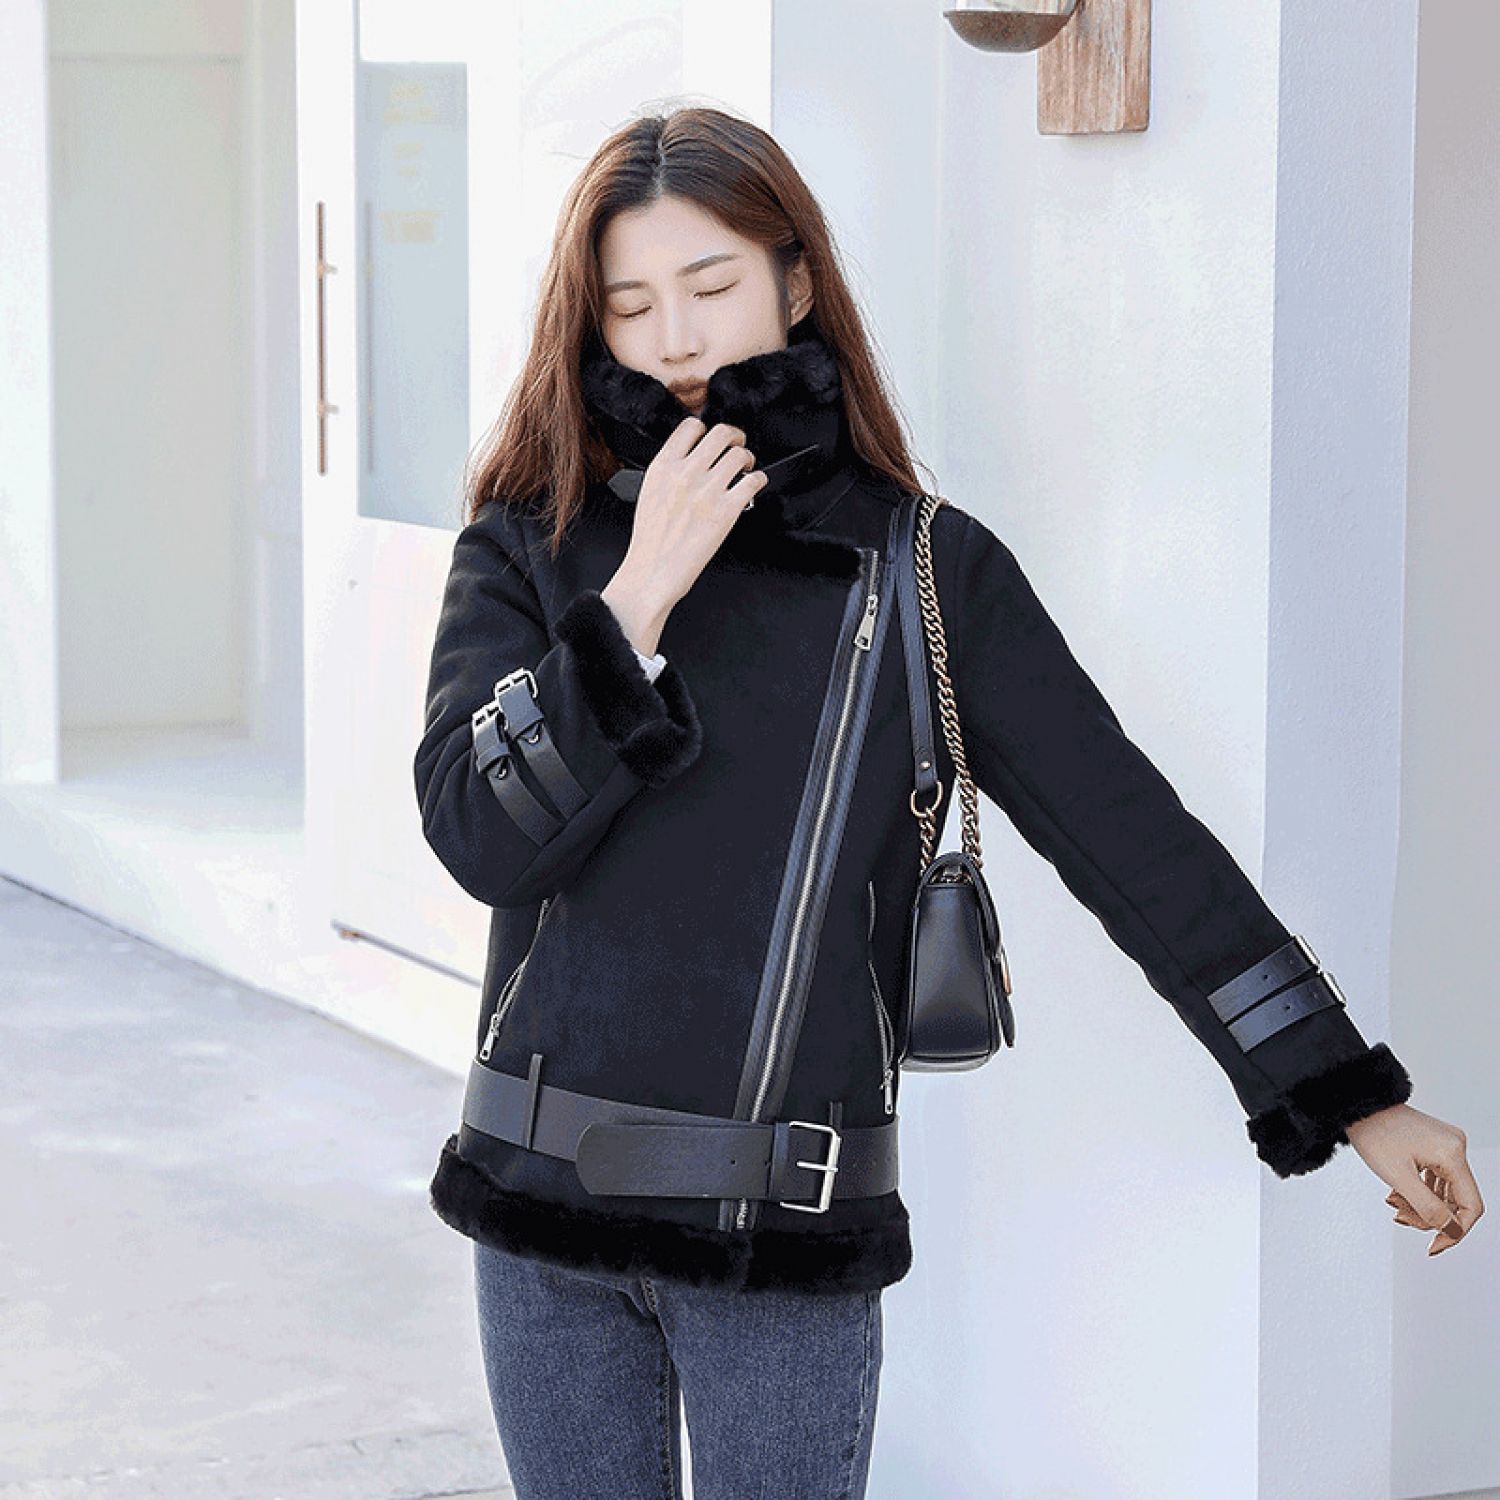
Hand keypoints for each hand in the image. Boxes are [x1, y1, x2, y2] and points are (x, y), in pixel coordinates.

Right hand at [622, 417, 768, 609]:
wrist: (652, 573)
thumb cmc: (651, 542)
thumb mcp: (649, 493)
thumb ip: (670, 472)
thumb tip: (690, 459)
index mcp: (663, 467)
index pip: (691, 427)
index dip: (706, 428)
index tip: (712, 438)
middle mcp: (686, 473)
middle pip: (721, 433)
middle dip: (734, 437)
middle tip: (737, 446)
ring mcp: (707, 490)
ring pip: (740, 454)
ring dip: (747, 458)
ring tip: (745, 469)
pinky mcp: (727, 510)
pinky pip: (753, 481)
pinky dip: (758, 480)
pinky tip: (753, 486)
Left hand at [1344, 1103, 1482, 1255]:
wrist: (1359, 1106)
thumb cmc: (1373, 1132)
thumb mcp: (1398, 1177)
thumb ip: (1427, 1207)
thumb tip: (1450, 1231)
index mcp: (1452, 1154)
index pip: (1471, 1206)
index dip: (1455, 1231)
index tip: (1434, 1245)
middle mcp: (1455, 1148)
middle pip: (1456, 1200)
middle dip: (1430, 1216)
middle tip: (1402, 1217)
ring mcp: (1446, 1146)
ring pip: (1443, 1191)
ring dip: (1421, 1204)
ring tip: (1394, 1202)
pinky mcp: (1435, 1145)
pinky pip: (1435, 1178)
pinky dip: (1419, 1190)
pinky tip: (1398, 1192)